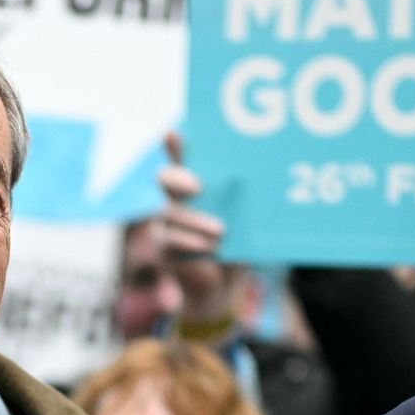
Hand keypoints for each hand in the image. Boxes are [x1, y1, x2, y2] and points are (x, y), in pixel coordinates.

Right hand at [154, 132, 240, 325]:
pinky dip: (191, 242)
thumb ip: (239, 196)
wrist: (224, 282)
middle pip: (165, 179)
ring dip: (195, 220)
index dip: (173, 144)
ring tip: (221, 230)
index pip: (179, 156)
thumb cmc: (235, 240)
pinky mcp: (163, 247)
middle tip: (198, 187)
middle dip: (178, 180)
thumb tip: (251, 176)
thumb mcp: (241, 215)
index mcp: (193, 182)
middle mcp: (173, 197)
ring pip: (169, 213)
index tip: (171, 132)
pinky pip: (170, 240)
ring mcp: (164, 222)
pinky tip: (211, 247)